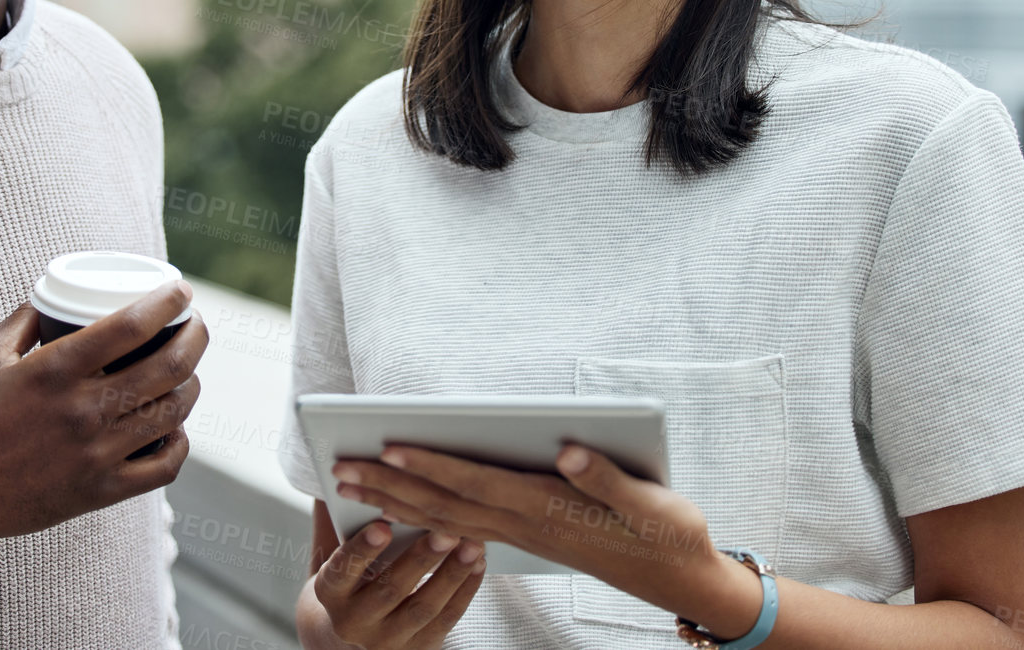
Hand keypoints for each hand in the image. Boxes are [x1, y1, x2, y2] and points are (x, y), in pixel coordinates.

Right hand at [0, 282, 207, 554]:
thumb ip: (23, 319)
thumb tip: (53, 294)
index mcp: (55, 371)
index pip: (131, 326)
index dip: (167, 303)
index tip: (182, 291)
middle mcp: (82, 411)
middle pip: (167, 367)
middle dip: (194, 338)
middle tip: (195, 325)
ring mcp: (95, 454)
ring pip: (171, 413)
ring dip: (190, 385)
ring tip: (187, 370)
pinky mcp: (99, 491)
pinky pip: (163, 467)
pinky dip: (179, 442)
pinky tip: (174, 427)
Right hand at [309, 517, 485, 648]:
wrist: (355, 633)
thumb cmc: (349, 578)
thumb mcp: (335, 554)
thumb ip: (338, 517)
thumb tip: (342, 467)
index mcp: (329, 592)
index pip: (342, 571)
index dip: (362, 549)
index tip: (382, 525)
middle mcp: (353, 622)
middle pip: (389, 589)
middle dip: (420, 560)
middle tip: (446, 530)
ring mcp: (386, 641)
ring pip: (422, 608)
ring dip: (451, 574)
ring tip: (473, 544)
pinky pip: (445, 621)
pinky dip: (464, 591)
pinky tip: (478, 564)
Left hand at [333, 444, 761, 636]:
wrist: (682, 579)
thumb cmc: (668, 534)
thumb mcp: (649, 503)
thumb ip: (606, 478)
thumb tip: (569, 448)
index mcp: (546, 508)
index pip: (475, 483)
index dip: (431, 464)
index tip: (388, 446)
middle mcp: (524, 524)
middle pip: (445, 501)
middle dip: (391, 483)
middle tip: (341, 466)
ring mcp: (521, 534)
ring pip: (445, 516)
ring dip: (397, 498)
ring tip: (353, 482)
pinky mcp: (525, 535)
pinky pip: (461, 526)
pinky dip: (424, 514)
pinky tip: (401, 506)